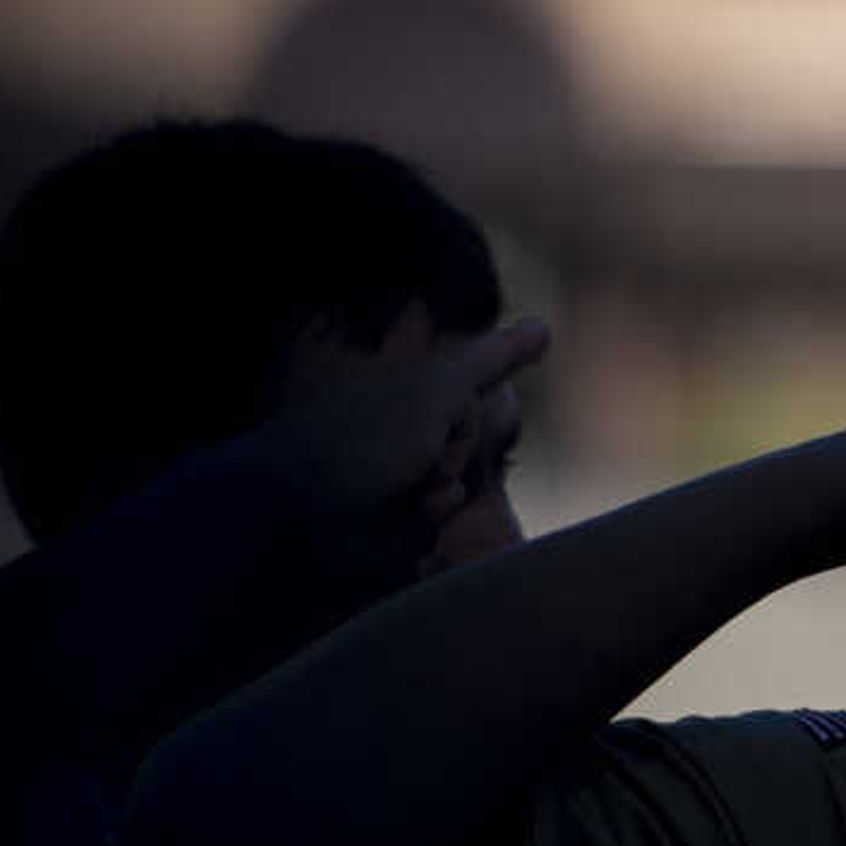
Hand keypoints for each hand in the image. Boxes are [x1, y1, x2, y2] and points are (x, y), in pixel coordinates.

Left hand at [236, 315, 549, 544]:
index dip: (469, 416)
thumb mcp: (434, 391)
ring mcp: (399, 468)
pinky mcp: (396, 513)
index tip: (444, 423)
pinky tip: (409, 518)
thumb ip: (490, 359)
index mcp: (408, 384)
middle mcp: (405, 421)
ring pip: (464, 481)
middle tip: (423, 463)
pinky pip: (444, 514)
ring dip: (445, 492)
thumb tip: (544, 326)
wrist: (300, 511)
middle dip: (457, 456)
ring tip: (410, 496)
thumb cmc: (363, 440)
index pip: (477, 395)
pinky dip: (432, 519)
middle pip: (476, 438)